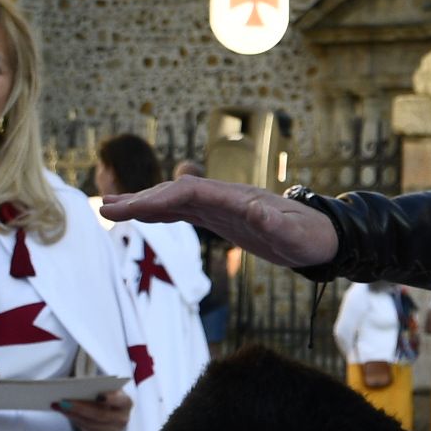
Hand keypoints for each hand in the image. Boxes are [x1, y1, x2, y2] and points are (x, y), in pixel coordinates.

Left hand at [56, 383, 133, 430]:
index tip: (99, 395)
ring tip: (59, 405)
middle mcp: (122, 418)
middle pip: (100, 415)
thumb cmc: (110, 395)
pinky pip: (86, 429)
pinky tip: (64, 412)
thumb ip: (98, 387)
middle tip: (64, 401)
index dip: (111, 399)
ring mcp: (113, 429)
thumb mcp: (109, 389)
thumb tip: (76, 387)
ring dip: (73, 415)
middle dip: (80, 408)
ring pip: (90, 424)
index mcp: (126, 403)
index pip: (120, 401)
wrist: (115, 410)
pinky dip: (74, 420)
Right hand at [103, 177, 337, 270]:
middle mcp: (227, 198)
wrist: (325, 237)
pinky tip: (143, 216)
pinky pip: (185, 212)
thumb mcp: (298, 235)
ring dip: (144, 203)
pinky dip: (161, 212)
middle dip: (141, 200)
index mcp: (239, 199)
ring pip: (176, 200)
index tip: (133, 209)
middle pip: (176, 193)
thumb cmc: (313, 237)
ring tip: (110, 208)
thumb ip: (278, 225)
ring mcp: (223, 207)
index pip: (191, 194)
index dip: (161, 199)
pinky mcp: (223, 218)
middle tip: (106, 209)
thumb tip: (257, 213)